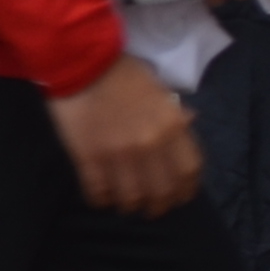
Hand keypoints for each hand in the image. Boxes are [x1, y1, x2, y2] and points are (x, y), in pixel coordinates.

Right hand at [47, 54, 202, 216]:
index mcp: (171, 126)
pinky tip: (102, 198)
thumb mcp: (160, 90)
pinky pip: (98, 191)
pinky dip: (102, 200)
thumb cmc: (123, 73)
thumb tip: (188, 125)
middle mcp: (150, 145)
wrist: (80, 61)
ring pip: (131, 197)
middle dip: (159, 206)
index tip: (178, 196)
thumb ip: (175, 114)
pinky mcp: (88, 157)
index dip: (185, 191)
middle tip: (152, 208)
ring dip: (130, 206)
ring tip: (126, 205)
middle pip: (162, 192)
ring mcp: (118, 154)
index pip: (189, 172)